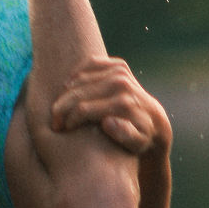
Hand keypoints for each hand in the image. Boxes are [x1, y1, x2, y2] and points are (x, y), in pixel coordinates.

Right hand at [48, 55, 166, 154]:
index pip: (83, 109)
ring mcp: (121, 71)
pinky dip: (75, 74)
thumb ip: (125, 136)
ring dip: (64, 93)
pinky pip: (89, 63)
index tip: (60, 129)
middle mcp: (122, 83)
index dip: (67, 120)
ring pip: (80, 78)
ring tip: (58, 109)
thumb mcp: (137, 144)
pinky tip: (67, 89)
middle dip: (61, 108)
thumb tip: (108, 122)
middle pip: (78, 93)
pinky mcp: (119, 64)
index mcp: (123, 103)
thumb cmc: (141, 138)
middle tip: (53, 121)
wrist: (154, 121)